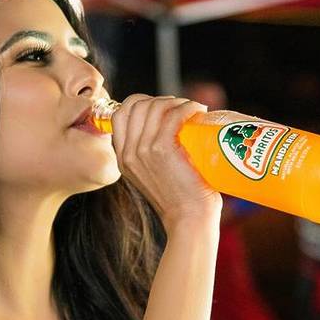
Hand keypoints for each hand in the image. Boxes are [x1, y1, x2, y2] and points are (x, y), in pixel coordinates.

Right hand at [109, 94, 220, 230]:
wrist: (189, 221)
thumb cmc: (181, 200)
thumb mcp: (153, 177)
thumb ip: (151, 158)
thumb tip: (170, 133)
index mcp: (123, 159)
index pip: (121, 114)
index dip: (141, 102)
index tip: (163, 108)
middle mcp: (129, 153)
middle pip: (137, 105)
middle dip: (161, 99)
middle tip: (182, 108)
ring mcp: (143, 150)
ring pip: (154, 107)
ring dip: (177, 101)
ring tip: (192, 110)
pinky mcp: (162, 149)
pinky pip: (172, 115)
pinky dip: (187, 107)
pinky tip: (197, 110)